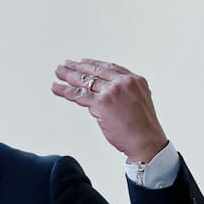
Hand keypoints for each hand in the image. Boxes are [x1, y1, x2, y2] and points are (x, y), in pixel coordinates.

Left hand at [52, 59, 168, 163]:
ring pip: (85, 81)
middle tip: (66, 64)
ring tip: (58, 72)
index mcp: (134, 80)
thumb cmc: (143, 128)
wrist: (146, 141)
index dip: (94, 64)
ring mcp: (112, 92)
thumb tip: (109, 97)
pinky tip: (56, 87)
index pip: (110, 68)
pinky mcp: (101, 104)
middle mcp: (123, 82)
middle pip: (95, 71)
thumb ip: (126, 94)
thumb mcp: (140, 102)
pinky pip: (79, 95)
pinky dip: (65, 91)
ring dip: (69, 75)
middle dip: (78, 67)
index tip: (84, 62)